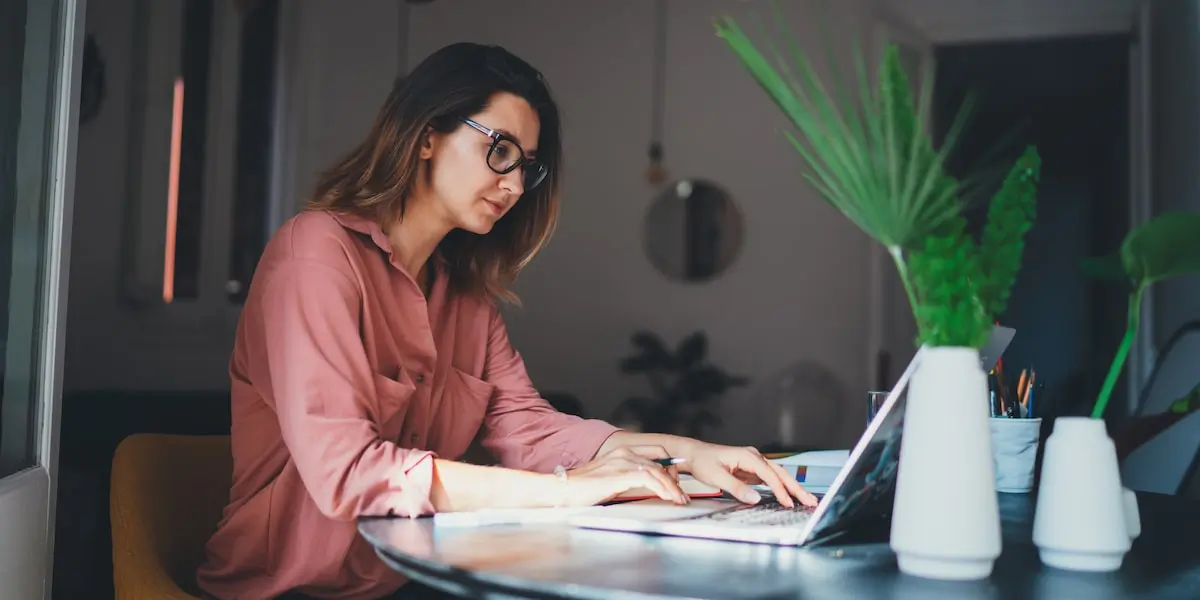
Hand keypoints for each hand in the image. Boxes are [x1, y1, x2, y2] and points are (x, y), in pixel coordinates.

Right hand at [559, 446, 687, 506]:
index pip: (654, 454)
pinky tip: (667, 497)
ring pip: (657, 470)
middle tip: (680, 493)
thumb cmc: (582, 489)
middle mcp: (624, 452)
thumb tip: (643, 488)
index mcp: (621, 451)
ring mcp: (622, 461)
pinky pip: (650, 478)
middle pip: (660, 459)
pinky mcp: (621, 474)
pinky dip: (662, 488)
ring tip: (679, 499)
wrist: (563, 489)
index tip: (673, 484)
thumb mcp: (609, 480)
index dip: (667, 468)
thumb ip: (625, 479)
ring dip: (671, 486)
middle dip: (674, 477)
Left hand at [682, 443, 817, 507]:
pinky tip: (788, 496)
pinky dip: (781, 487)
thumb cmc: (703, 462)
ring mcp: (754, 463)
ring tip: (806, 500)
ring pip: (778, 475)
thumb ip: (736, 488)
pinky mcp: (751, 469)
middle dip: (796, 488)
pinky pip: (771, 479)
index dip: (780, 490)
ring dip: (792, 488)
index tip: (788, 503)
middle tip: (811, 501)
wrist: (693, 454)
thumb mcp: (717, 476)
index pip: (770, 475)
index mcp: (748, 456)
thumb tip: (755, 498)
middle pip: (781, 473)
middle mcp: (754, 457)